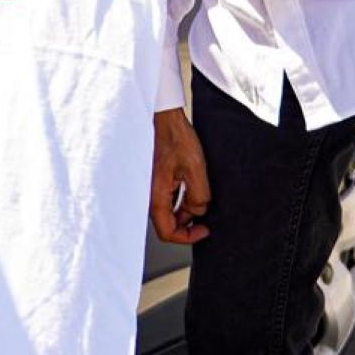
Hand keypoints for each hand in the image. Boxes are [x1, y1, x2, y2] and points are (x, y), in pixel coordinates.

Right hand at [150, 108, 210, 243]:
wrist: (163, 117)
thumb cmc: (174, 137)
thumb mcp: (195, 169)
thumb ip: (199, 197)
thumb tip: (199, 211)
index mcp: (156, 196)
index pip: (167, 232)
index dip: (188, 236)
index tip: (203, 230)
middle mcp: (150, 195)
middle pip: (167, 223)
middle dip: (188, 222)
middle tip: (204, 213)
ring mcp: (151, 187)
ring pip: (168, 210)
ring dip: (185, 208)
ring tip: (199, 194)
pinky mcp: (154, 179)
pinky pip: (167, 197)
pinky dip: (180, 198)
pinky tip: (190, 185)